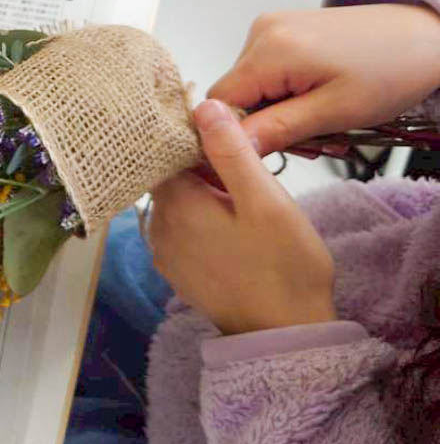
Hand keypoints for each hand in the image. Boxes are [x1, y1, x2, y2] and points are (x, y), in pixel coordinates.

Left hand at [150, 100, 334, 334]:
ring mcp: (166, 253)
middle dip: (202, 167)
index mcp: (174, 205)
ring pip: (178, 204)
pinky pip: (184, 230)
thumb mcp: (265, 200)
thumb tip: (203, 108)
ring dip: (205, 194)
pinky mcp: (180, 271)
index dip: (193, 138)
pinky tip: (236, 228)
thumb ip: (231, 151)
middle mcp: (158, 228)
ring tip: (245, 201)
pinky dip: (204, 220)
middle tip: (246, 171)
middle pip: (170, 178)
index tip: (225, 135)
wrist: (284, 335)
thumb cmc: (282, 267)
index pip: (164, 152)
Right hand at [209, 4, 439, 155]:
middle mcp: (261, 31)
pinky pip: (264, 71)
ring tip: (319, 120)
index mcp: (269, 50)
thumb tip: (230, 146)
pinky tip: (315, 98)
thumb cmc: (391, 71)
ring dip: (276, 111)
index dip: (236, 134)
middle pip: (235, 95)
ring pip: (250, 86)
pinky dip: (283, 92)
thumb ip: (277, 129)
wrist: (426, 36)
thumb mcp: (335, 112)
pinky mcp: (281, 29)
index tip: (273, 152)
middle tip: (311, 141)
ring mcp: (270, 27)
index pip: (220, 104)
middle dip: (264, 124)